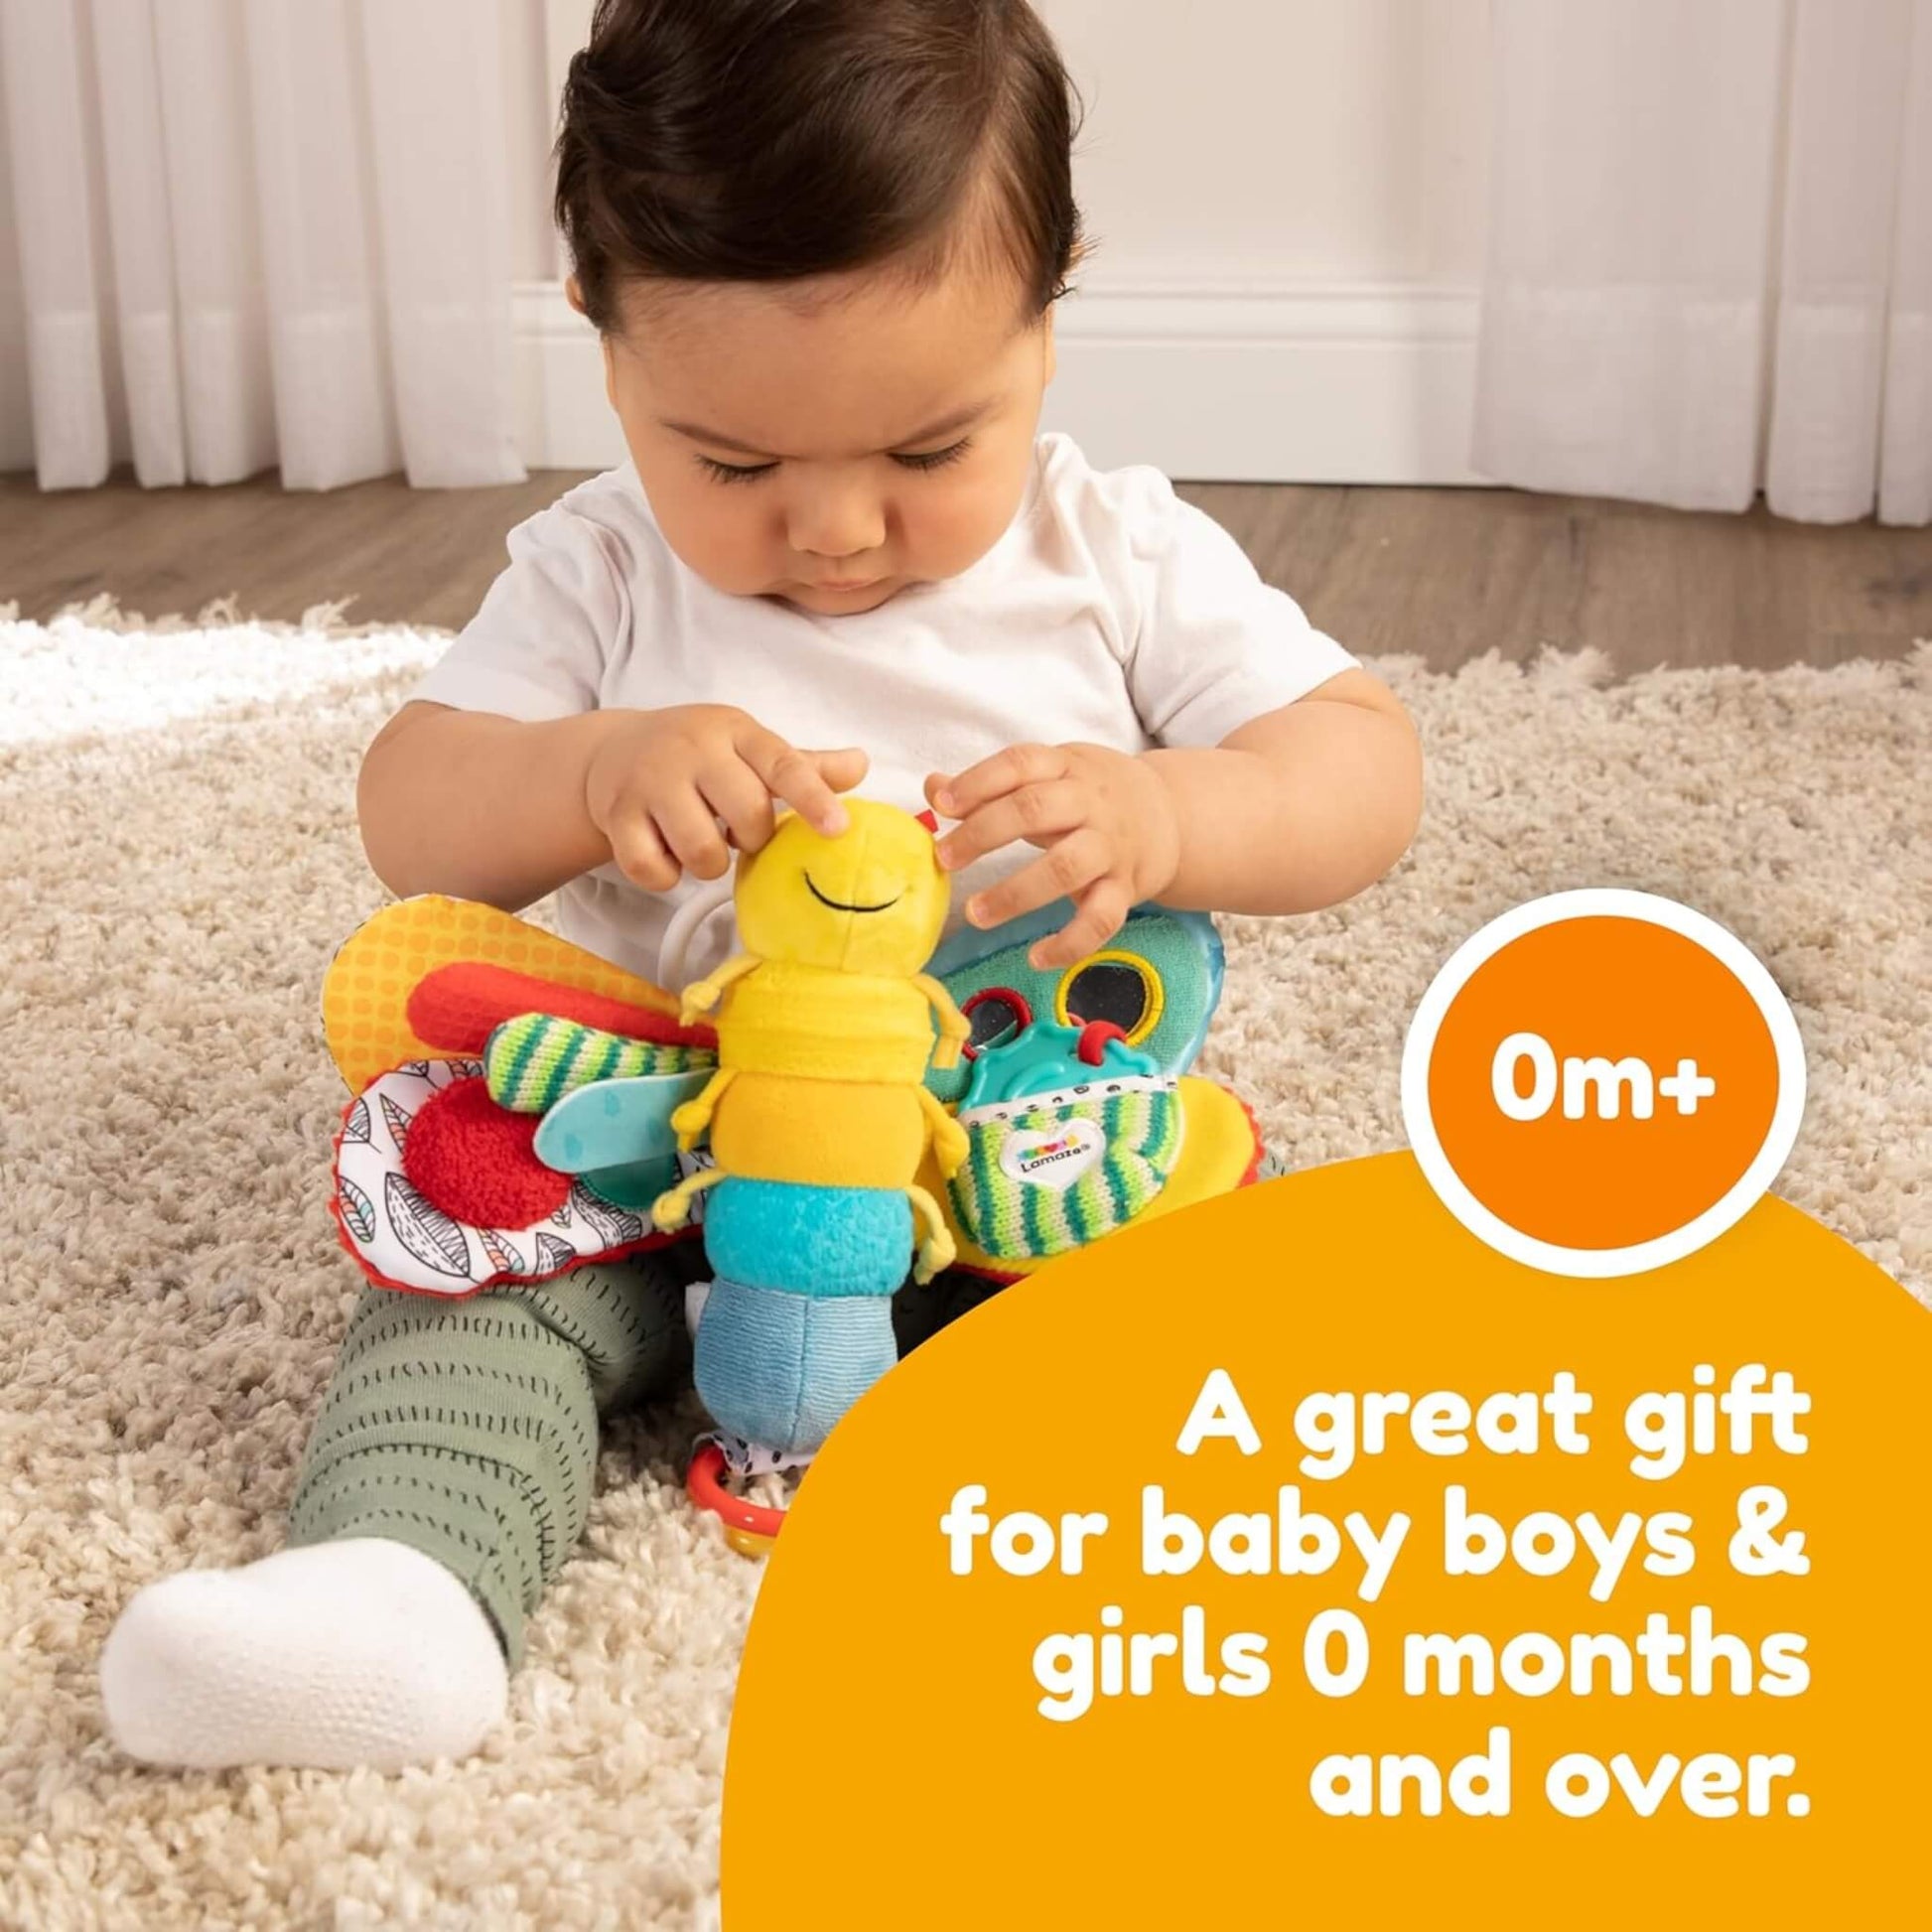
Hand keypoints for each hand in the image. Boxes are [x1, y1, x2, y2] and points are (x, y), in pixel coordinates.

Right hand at [584, 705, 866, 890]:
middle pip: (747, 815)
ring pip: (702, 851)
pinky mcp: (616, 816)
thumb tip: (861, 764)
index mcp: (734, 732)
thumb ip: (803, 766)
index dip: (813, 798)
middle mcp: (691, 750)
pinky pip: (654, 871)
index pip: (782, 764)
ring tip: (700, 840)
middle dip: (753, 838)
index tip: (838, 829)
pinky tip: (665, 851)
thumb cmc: (699, 757)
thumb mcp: (748, 750)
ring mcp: (649, 782)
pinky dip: (666, 875)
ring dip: (709, 862)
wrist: (613, 752)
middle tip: (737, 831)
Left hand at [926, 742, 1181, 968]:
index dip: (979, 782)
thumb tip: (932, 785)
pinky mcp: (1126, 888)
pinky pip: (1101, 920)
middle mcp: (1090, 803)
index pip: (1020, 764)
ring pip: (1065, 867)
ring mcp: (1110, 847)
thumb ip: (990, 785)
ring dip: (1016, 893)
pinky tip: (1036, 958)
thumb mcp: (1047, 776)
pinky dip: (1069, 943)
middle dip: (984, 834)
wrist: (1168, 815)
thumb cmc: (1089, 797)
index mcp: (1065, 768)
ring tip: (976, 914)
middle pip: (1035, 809)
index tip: (943, 805)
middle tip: (944, 859)